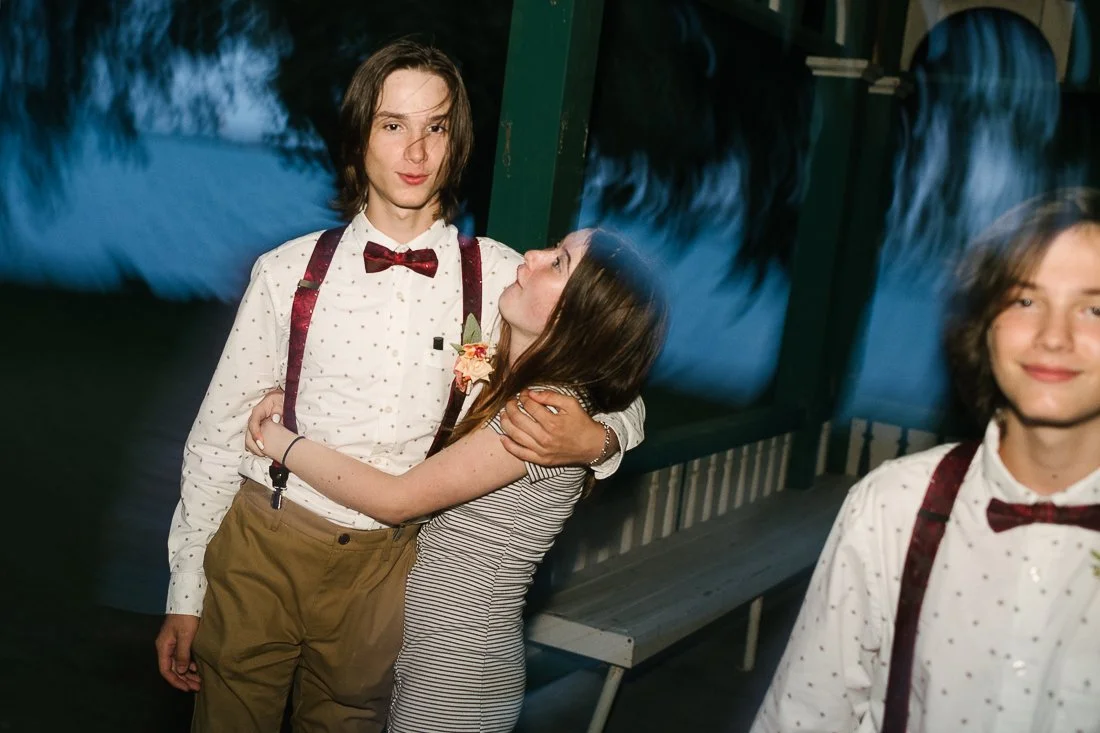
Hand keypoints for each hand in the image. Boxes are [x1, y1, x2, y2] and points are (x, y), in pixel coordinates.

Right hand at [155, 614, 201, 691]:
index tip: (187, 688)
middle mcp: (165, 647)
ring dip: (187, 673)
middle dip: (184, 679)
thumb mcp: (185, 636)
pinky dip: (189, 664)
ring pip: (178, 663)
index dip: (176, 681)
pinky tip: (197, 668)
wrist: (188, 599)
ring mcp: (172, 643)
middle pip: (172, 668)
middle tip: (197, 687)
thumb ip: (182, 654)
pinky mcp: (179, 640)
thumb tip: (181, 671)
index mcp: (163, 647)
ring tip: (199, 681)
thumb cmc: (186, 617)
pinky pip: (182, 657)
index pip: (166, 670)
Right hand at [246, 389, 284, 455]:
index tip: (261, 443)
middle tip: (263, 453)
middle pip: (249, 433)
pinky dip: (256, 446)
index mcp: (258, 411)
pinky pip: (253, 439)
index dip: (256, 434)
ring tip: (263, 454)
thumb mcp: (280, 402)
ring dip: (254, 447)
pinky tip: (263, 452)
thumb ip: (277, 409)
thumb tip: (274, 419)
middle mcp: (254, 419)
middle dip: (254, 444)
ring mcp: (254, 425)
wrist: (278, 399)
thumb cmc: (279, 400)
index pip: (253, 424)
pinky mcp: (257, 429)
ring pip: (249, 437)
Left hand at [499, 389, 616, 465]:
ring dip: (505, 423)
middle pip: (518, 419)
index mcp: (552, 422)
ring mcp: (541, 451)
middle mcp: (545, 437)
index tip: (523, 393)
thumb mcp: (571, 404)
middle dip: (510, 407)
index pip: (529, 406)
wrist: (593, 446)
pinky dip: (508, 445)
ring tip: (503, 415)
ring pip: (515, 435)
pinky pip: (520, 453)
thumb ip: (551, 396)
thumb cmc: (582, 423)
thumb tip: (531, 393)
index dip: (524, 397)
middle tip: (510, 402)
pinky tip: (503, 437)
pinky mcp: (541, 460)